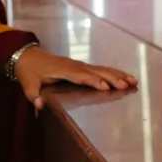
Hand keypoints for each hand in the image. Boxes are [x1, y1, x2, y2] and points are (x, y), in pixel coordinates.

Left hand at [13, 47, 136, 110]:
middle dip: (111, 78)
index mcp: (62, 70)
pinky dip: (113, 72)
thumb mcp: (28, 84)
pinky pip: (99, 69)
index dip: (92, 81)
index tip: (105, 87)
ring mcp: (79, 65)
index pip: (80, 76)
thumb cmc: (29, 71)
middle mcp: (74, 66)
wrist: (28, 56)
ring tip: (133, 81)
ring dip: (117, 74)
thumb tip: (39, 106)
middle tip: (127, 85)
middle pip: (95, 72)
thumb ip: (33, 95)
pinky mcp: (81, 67)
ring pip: (101, 69)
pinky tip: (125, 77)